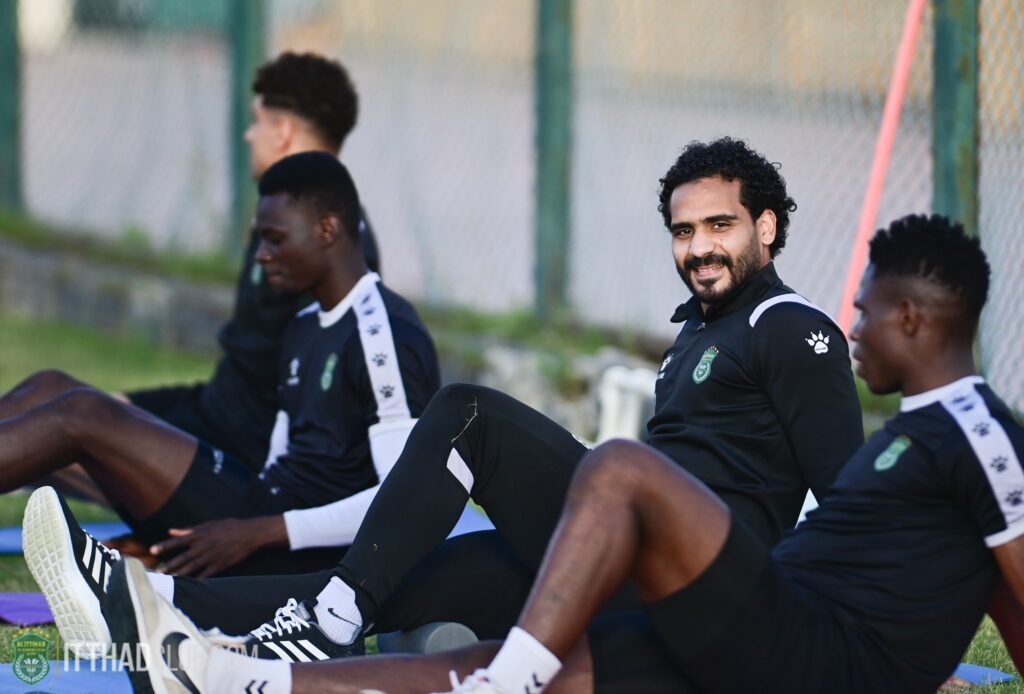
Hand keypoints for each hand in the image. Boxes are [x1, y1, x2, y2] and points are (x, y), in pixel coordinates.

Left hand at [150, 516, 286, 577]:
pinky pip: (205, 574)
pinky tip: (187, 586)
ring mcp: (211, 556)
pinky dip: (196, 580)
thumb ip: (189, 529)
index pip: (178, 540)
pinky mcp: (220, 565)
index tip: (152, 550)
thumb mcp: (209, 524)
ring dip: (178, 574)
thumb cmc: (229, 526)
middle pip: (182, 557)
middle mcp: (203, 546)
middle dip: (168, 565)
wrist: (250, 534)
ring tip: (167, 580)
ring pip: (191, 567)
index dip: (165, 545)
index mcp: (200, 534)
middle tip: (156, 572)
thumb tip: (171, 530)